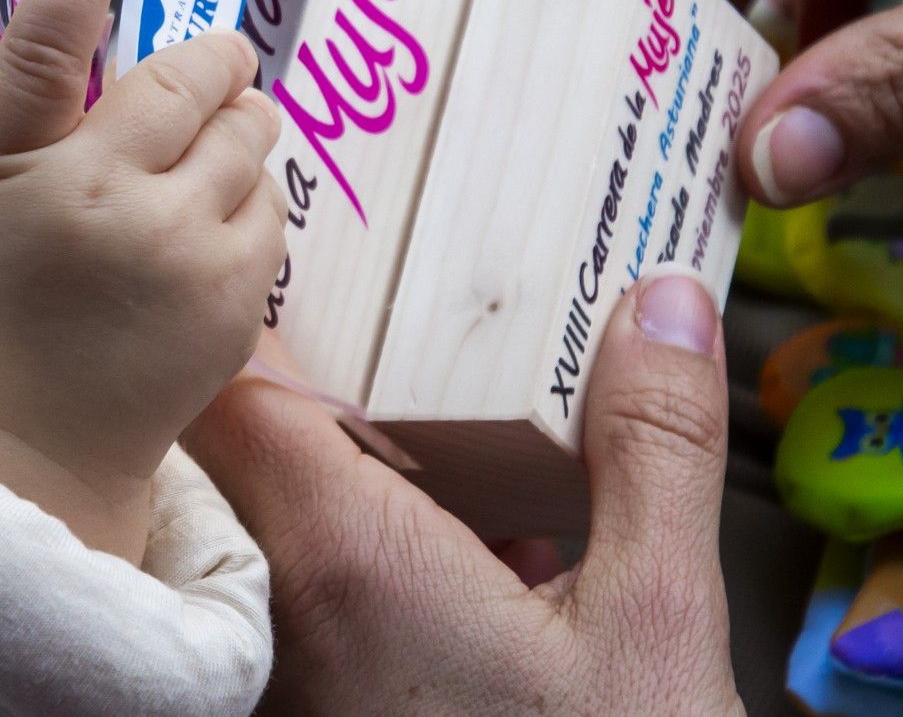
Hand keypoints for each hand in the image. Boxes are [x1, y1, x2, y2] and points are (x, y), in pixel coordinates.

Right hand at [0, 0, 287, 557]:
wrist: (23, 448)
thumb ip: (55, 118)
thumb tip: (148, 45)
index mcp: (16, 169)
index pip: (44, 49)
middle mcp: (100, 203)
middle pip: (195, 78)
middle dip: (211, 65)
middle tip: (204, 74)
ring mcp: (178, 252)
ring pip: (251, 134)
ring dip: (235, 131)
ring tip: (191, 172)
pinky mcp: (236, 299)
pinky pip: (273, 204)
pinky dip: (248, 202)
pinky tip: (202, 237)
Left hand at [185, 266, 741, 714]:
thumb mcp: (654, 625)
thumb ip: (653, 451)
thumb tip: (665, 301)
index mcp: (345, 563)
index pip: (237, 390)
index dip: (247, 304)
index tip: (278, 233)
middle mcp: (282, 620)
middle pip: (239, 447)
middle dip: (294, 364)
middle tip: (358, 289)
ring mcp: (287, 682)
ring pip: (269, 524)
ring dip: (329, 457)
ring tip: (413, 386)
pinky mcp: (316, 714)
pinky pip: (307, 596)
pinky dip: (359, 539)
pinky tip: (458, 534)